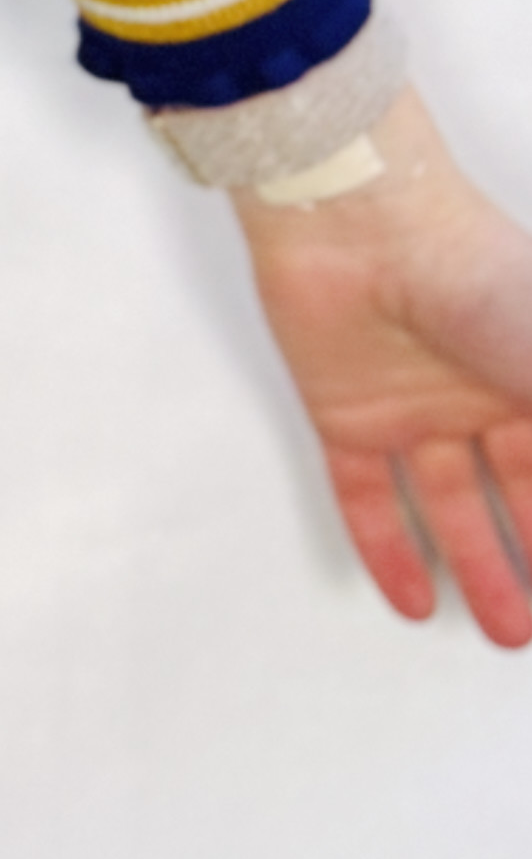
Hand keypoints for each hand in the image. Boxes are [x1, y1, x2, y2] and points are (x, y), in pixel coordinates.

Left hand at [235, 89, 531, 647]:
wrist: (363, 227)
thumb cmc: (478, 278)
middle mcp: (480, 396)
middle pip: (517, 495)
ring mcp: (413, 408)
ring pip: (447, 506)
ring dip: (477, 569)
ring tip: (501, 630)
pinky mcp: (345, 415)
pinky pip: (364, 496)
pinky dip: (387, 551)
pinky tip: (414, 602)